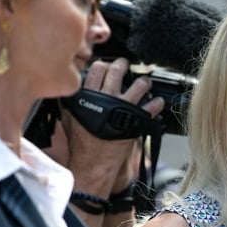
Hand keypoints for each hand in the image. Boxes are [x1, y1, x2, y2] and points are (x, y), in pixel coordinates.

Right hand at [63, 58, 163, 194]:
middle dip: (122, 64)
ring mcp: (124, 108)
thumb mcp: (69, 117)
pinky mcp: (137, 120)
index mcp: (89, 96)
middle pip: (117, 71)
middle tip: (124, 65)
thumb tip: (70, 88)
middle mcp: (107, 98)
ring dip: (144, 81)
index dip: (103, 65)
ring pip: (140, 85)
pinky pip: (152, 106)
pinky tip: (157, 102)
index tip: (107, 66)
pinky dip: (157, 102)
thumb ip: (71, 100)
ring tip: (145, 82)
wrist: (93, 162)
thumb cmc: (81, 143)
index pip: (97, 69)